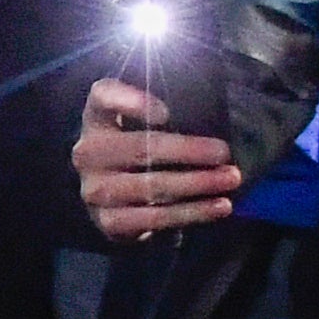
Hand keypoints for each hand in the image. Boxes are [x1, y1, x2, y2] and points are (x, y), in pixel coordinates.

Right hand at [75, 77, 246, 239]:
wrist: (112, 201)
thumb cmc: (137, 152)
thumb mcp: (140, 125)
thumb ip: (161, 114)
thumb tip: (212, 114)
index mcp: (96, 118)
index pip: (103, 97)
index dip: (130, 101)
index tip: (165, 113)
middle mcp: (88, 152)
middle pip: (139, 147)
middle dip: (187, 150)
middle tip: (224, 153)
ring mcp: (94, 189)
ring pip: (151, 185)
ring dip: (197, 183)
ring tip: (230, 179)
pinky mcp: (108, 221)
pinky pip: (154, 217)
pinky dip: (191, 212)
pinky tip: (217, 207)